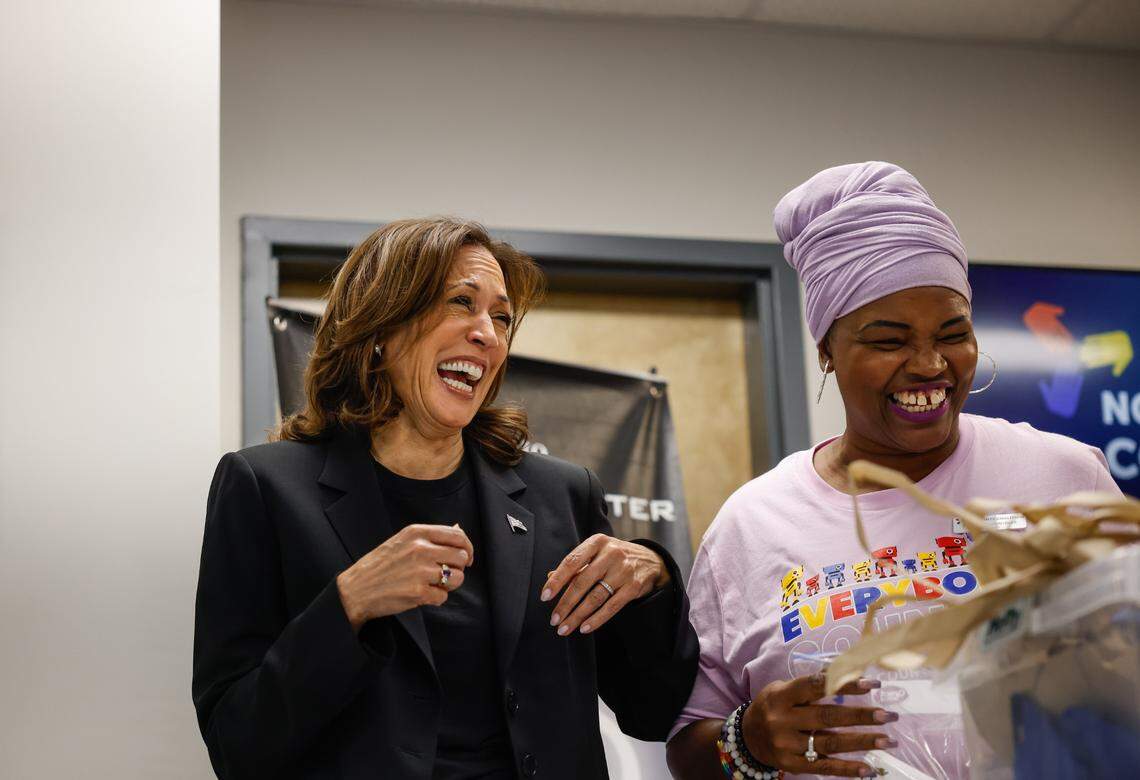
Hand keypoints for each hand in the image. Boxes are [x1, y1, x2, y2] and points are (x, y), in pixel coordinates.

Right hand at [336, 523, 473, 631]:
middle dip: (458, 568)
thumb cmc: (380, 565)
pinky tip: (423, 595)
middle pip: (461, 557)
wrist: (356, 589)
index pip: (457, 536)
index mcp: (417, 532)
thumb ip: (430, 536)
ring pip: (457, 577)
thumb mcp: (403, 541)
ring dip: (449, 584)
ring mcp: (420, 571)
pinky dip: (436, 598)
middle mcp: (420, 549)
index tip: (466, 558)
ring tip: (433, 585)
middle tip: (446, 574)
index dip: (467, 548)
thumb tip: (459, 529)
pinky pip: (444, 596)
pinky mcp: (418, 592)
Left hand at [541, 533, 669, 635]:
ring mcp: (624, 570)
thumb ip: (576, 565)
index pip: (571, 562)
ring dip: (578, 616)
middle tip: (554, 619)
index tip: (545, 596)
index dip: (557, 580)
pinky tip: (584, 628)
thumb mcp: (597, 553)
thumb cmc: (615, 557)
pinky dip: (596, 619)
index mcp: (597, 542)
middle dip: (565, 604)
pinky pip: (611, 607)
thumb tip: (550, 576)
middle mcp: (611, 554)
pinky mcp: (634, 587)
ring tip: (565, 628)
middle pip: (582, 582)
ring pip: (595, 597)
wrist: (650, 560)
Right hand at [741, 673, 896, 777]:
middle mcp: (784, 720)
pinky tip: (868, 769)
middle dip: (861, 716)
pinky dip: (847, 769)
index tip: (872, 684)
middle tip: (888, 715)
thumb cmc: (772, 707)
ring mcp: (788, 745)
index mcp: (782, 696)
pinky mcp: (793, 765)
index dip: (845, 684)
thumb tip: (849, 676)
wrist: (746, 738)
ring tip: (888, 739)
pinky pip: (824, 767)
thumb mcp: (782, 690)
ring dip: (863, 742)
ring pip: (831, 743)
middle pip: (828, 717)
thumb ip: (810, 687)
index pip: (816, 686)